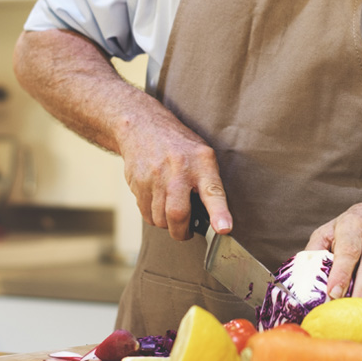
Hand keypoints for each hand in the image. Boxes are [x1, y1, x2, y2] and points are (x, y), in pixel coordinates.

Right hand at [115, 107, 231, 239]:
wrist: (143, 128)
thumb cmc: (180, 146)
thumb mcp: (204, 155)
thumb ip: (209, 182)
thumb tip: (213, 218)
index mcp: (202, 163)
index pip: (213, 191)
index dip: (219, 213)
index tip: (223, 229)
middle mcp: (178, 171)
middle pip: (178, 214)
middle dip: (182, 232)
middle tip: (187, 232)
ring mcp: (155, 178)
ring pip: (160, 219)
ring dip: (167, 224)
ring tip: (173, 212)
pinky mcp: (138, 184)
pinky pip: (146, 214)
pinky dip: (154, 217)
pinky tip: (159, 204)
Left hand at [305, 195, 361, 317]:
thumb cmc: (359, 225)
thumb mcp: (333, 227)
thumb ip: (315, 249)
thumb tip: (299, 279)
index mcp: (354, 226)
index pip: (349, 251)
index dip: (341, 274)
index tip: (332, 295)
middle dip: (358, 297)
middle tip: (345, 318)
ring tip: (359, 324)